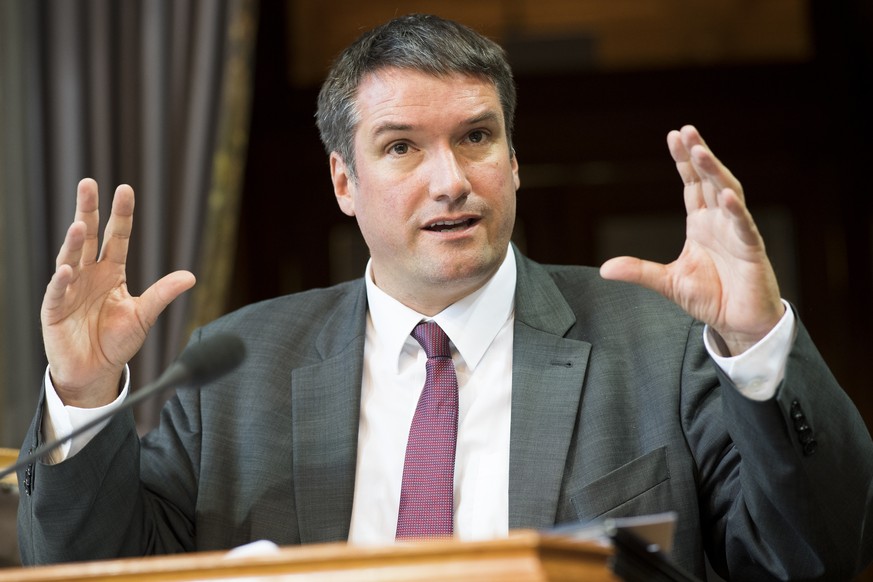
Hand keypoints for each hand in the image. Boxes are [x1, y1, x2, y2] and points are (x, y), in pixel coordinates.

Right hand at [41, 179, 195, 406]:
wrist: (95, 371)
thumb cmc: (116, 341)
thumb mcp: (144, 315)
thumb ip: (162, 294)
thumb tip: (191, 276)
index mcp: (112, 272)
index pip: (117, 237)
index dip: (121, 214)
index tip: (125, 189)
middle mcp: (89, 274)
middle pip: (89, 236)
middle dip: (89, 210)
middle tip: (88, 183)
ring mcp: (70, 289)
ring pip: (71, 258)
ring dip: (74, 241)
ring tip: (80, 224)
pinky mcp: (54, 310)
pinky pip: (57, 292)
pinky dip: (61, 281)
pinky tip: (66, 269)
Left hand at [600, 125, 783, 354]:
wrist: (738, 323)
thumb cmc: (710, 298)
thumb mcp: (667, 282)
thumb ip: (639, 271)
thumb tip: (604, 269)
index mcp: (701, 224)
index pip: (692, 185)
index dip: (684, 161)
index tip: (674, 136)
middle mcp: (720, 222)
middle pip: (709, 180)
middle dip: (699, 155)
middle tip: (686, 131)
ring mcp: (737, 233)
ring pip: (728, 194)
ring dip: (715, 172)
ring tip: (701, 152)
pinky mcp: (751, 250)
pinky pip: (743, 226)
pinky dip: (735, 210)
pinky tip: (723, 195)